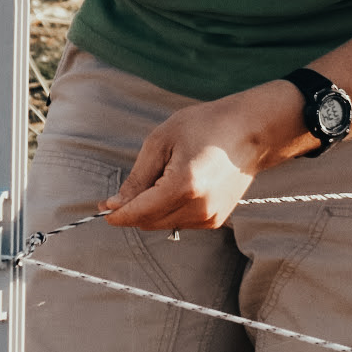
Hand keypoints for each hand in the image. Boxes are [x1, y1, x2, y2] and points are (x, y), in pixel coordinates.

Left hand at [103, 81, 306, 229]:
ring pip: (163, 224)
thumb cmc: (205, 126)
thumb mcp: (161, 142)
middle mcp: (199, 209)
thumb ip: (137, 178)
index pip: (140, 213)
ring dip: (151, 209)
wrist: (251, 131)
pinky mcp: (216, 220)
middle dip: (132, 210)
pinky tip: (176, 185)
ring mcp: (210, 217)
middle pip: (149, 222)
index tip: (101, 209)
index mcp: (183, 187)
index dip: (117, 214)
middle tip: (122, 191)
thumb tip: (115, 204)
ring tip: (161, 177)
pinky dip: (168, 209)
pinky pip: (180, 221)